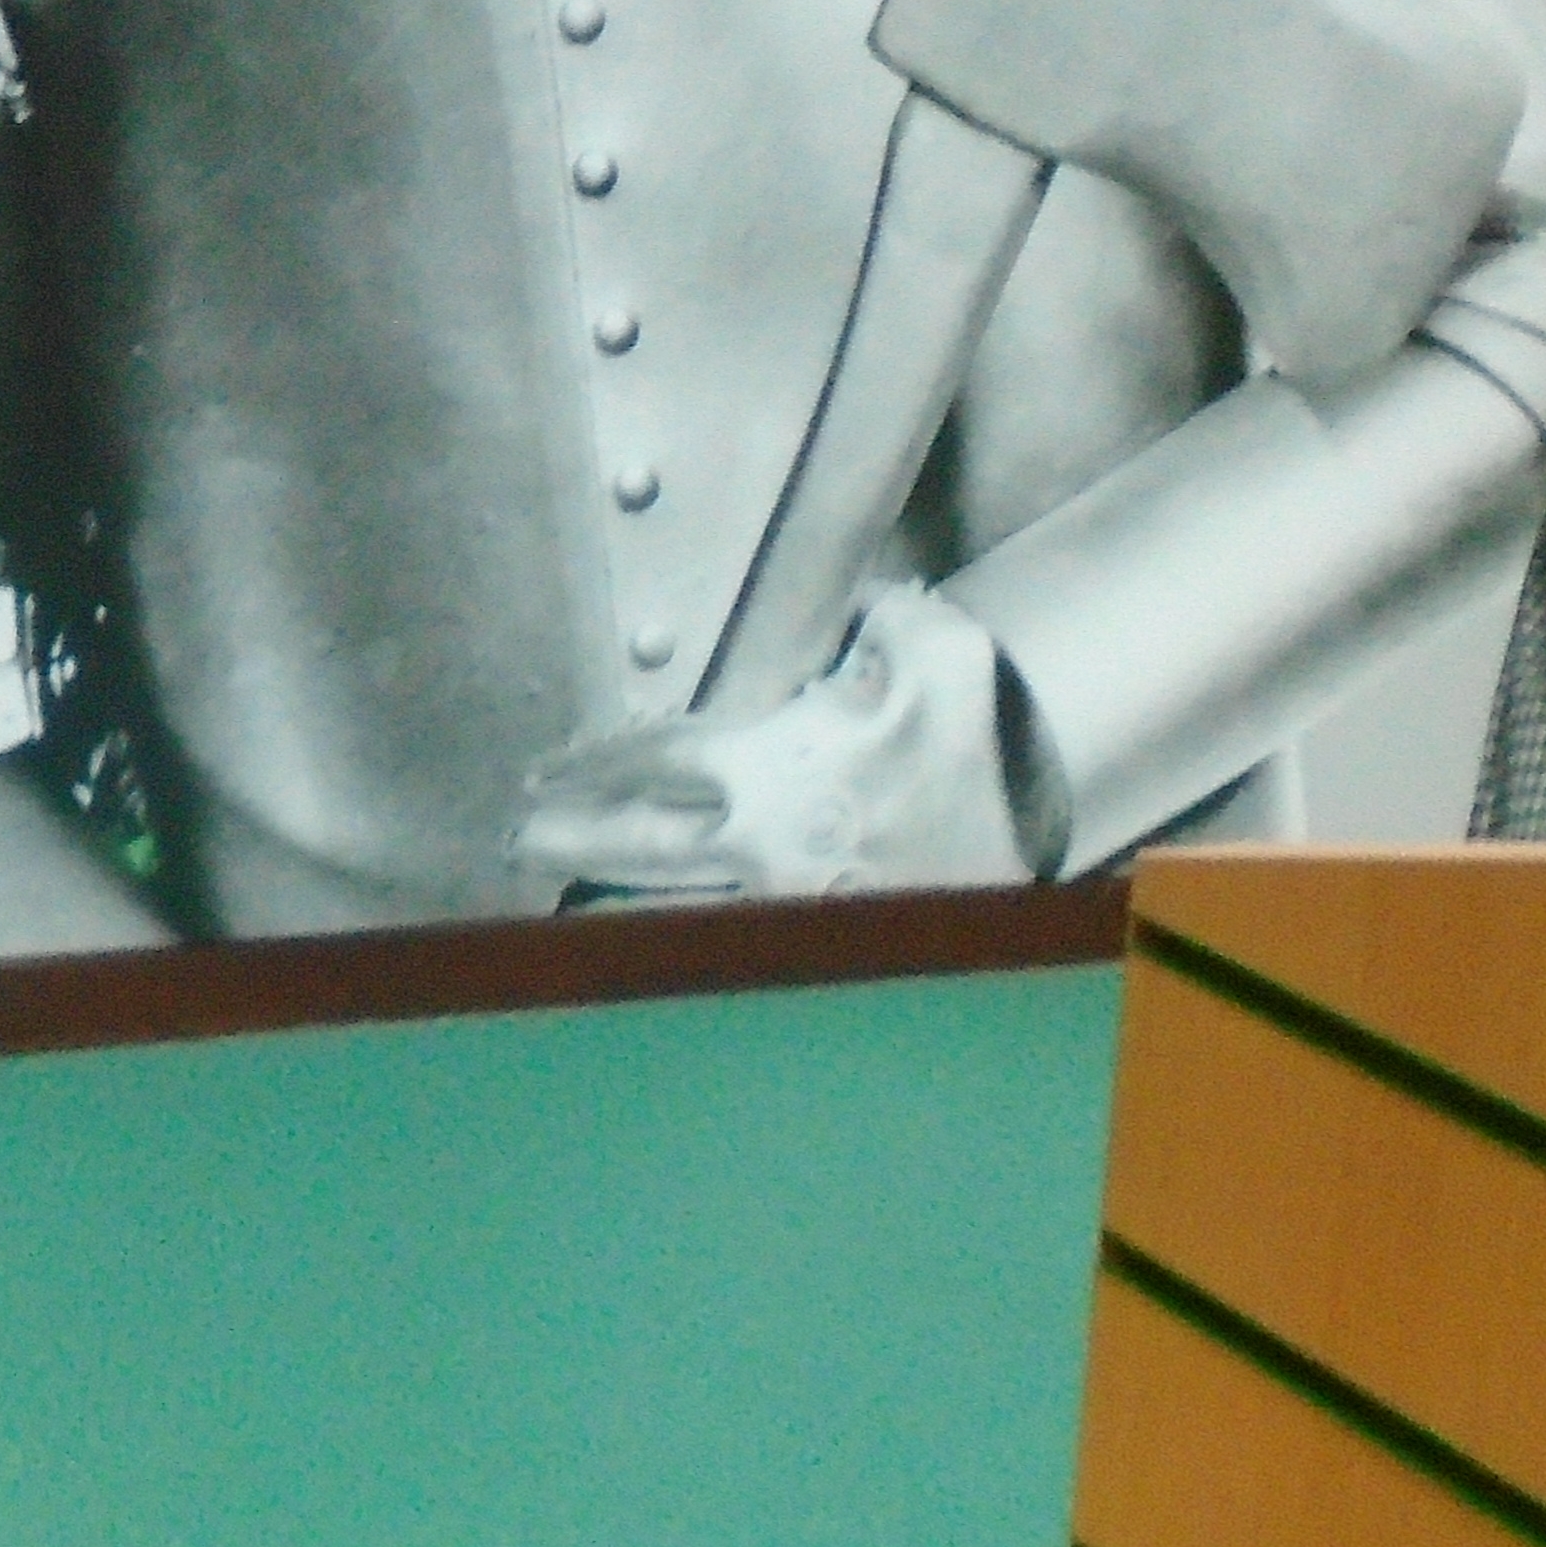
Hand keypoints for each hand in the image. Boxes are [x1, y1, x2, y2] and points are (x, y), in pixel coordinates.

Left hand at [512, 583, 1036, 901]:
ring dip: (602, 899)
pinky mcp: (803, 947)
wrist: (1027, 859)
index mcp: (771, 774)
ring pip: (662, 907)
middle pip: (635, 845)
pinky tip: (630, 937)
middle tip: (517, 835)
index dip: (592, 759)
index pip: (653, 761)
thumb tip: (856, 598)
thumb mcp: (940, 657)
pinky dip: (660, 940)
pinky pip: (709, 943)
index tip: (545, 766)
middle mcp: (756, 849)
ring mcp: (775, 908)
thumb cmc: (970, 759)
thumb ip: (882, 613)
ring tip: (553, 892)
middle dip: (570, 836)